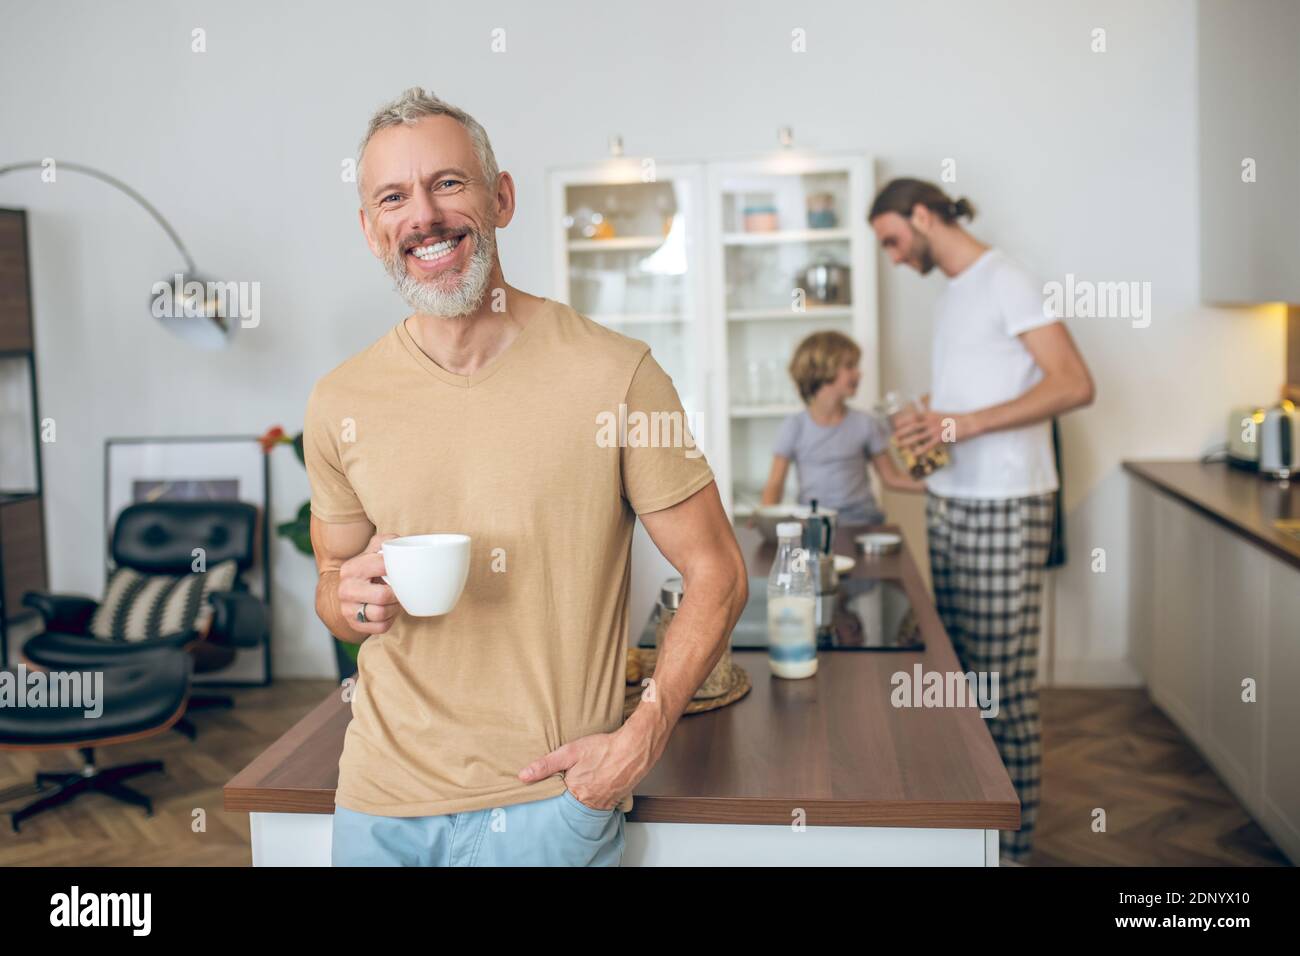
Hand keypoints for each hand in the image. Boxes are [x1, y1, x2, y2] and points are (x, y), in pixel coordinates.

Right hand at [337, 532, 400, 635]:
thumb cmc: (367, 570)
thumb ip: (386, 542)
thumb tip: (401, 542)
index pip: (383, 567)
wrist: (347, 592)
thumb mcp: (372, 551)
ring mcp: (348, 609)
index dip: (399, 570)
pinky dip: (389, 620)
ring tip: (395, 601)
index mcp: (351, 568)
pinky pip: (380, 627)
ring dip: (394, 608)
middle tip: (402, 590)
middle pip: (382, 595)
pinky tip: (388, 612)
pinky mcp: (354, 624)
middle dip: (397, 594)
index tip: (405, 571)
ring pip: (381, 613)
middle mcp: (346, 589)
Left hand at [517, 723, 651, 810]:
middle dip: (566, 799)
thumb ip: (546, 765)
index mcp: (575, 792)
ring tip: (580, 787)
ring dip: (581, 800)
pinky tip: (595, 787)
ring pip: (586, 806)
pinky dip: (595, 798)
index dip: (552, 795)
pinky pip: (600, 805)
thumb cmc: (603, 748)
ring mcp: (603, 803)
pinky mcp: (614, 800)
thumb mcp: (570, 752)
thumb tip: (523, 776)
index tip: (547, 793)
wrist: (634, 748)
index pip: (555, 801)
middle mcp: (589, 802)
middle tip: (565, 789)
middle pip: (571, 806)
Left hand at [893, 410, 977, 454]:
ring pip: (918, 436)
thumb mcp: (941, 415)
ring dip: (908, 441)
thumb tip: (923, 421)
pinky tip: (914, 454)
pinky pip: (928, 445)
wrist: (969, 422)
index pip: (913, 416)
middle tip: (894, 437)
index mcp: (930, 414)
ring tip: (900, 445)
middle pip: (913, 426)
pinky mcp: (941, 437)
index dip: (903, 420)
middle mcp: (931, 421)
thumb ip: (931, 418)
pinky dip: (920, 449)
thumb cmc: (956, 419)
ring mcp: (936, 429)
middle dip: (902, 432)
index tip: (895, 425)